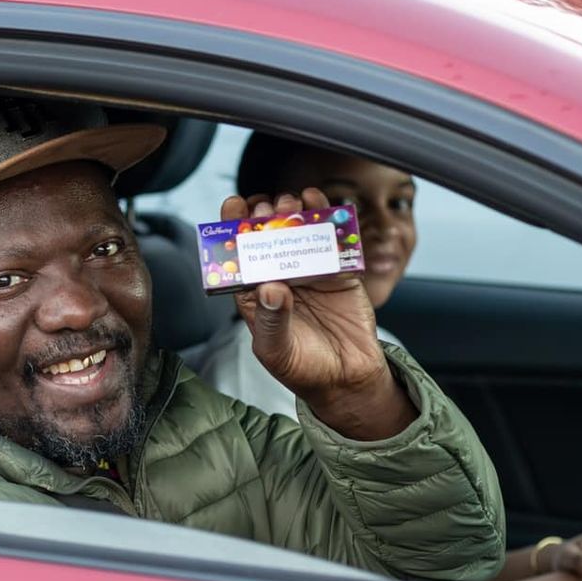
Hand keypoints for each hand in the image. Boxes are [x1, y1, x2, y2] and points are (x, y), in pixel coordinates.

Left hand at [222, 188, 412, 439]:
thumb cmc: (303, 369)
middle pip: (267, 235)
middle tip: (266, 209)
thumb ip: (271, 320)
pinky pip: (330, 238)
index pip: (239, 254)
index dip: (233, 227)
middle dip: (263, 216)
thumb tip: (269, 288)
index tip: (233, 206)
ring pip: (296, 230)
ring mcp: (309, 271)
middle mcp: (279, 276)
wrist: (348, 379)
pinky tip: (315, 201)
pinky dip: (325, 216)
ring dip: (291, 211)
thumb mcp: (277, 350)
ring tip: (289, 204)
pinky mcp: (338, 271)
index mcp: (255, 293)